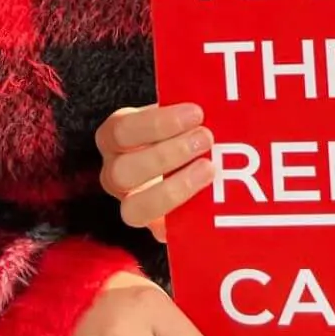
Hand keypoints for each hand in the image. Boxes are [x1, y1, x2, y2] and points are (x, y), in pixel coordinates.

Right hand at [96, 102, 214, 243]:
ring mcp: (131, 204)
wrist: (190, 159)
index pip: (122, 130)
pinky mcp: (154, 228)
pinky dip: (182, 222)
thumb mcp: (180, 115)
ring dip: (173, 189)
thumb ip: (189, 112)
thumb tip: (218, 102)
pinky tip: (207, 210)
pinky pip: (160, 234)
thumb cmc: (186, 128)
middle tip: (206, 139)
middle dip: (166, 155)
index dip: (157, 123)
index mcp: (116, 137)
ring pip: (134, 208)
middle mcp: (115, 173)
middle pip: (122, 171)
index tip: (196, 113)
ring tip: (209, 169)